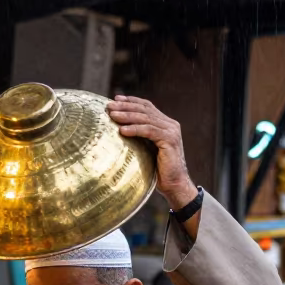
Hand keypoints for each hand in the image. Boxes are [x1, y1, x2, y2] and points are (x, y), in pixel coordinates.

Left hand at [107, 96, 197, 212]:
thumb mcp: (147, 151)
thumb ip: (140, 139)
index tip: (115, 99)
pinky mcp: (169, 140)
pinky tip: (122, 130)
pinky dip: (134, 129)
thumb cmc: (158, 172)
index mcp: (166, 124)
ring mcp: (171, 131)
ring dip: (127, 116)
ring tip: (112, 116)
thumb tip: (120, 131)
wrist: (174, 185)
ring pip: (145, 118)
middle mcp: (170, 124)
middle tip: (109, 106)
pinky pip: (148, 131)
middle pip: (144, 110)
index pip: (147, 106)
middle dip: (125, 106)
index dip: (131, 101)